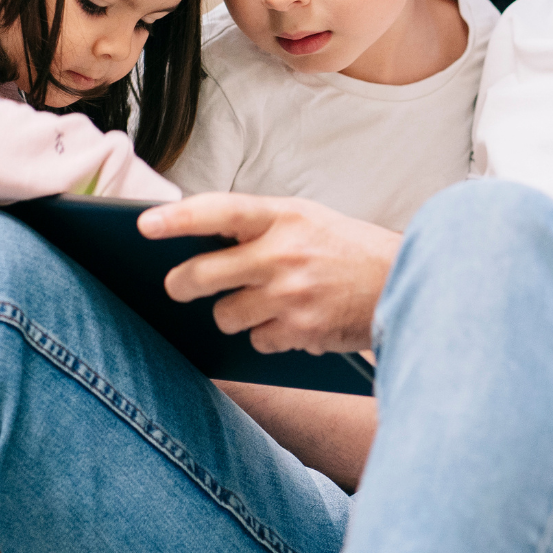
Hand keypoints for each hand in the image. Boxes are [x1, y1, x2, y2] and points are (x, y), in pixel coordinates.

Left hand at [139, 194, 398, 354]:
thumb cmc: (349, 250)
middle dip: (181, 284)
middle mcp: (283, 254)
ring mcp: (290, 295)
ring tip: (263, 301)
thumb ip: (260, 227)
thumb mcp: (308, 220)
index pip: (218, 211)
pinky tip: (293, 321)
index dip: (177, 217)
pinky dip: (268, 336)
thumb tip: (202, 244)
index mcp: (284, 215)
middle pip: (202, 275)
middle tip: (176, 285)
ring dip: (233, 314)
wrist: (408, 283)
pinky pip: (257, 341)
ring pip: (224, 315)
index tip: (144, 223)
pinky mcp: (300, 331)